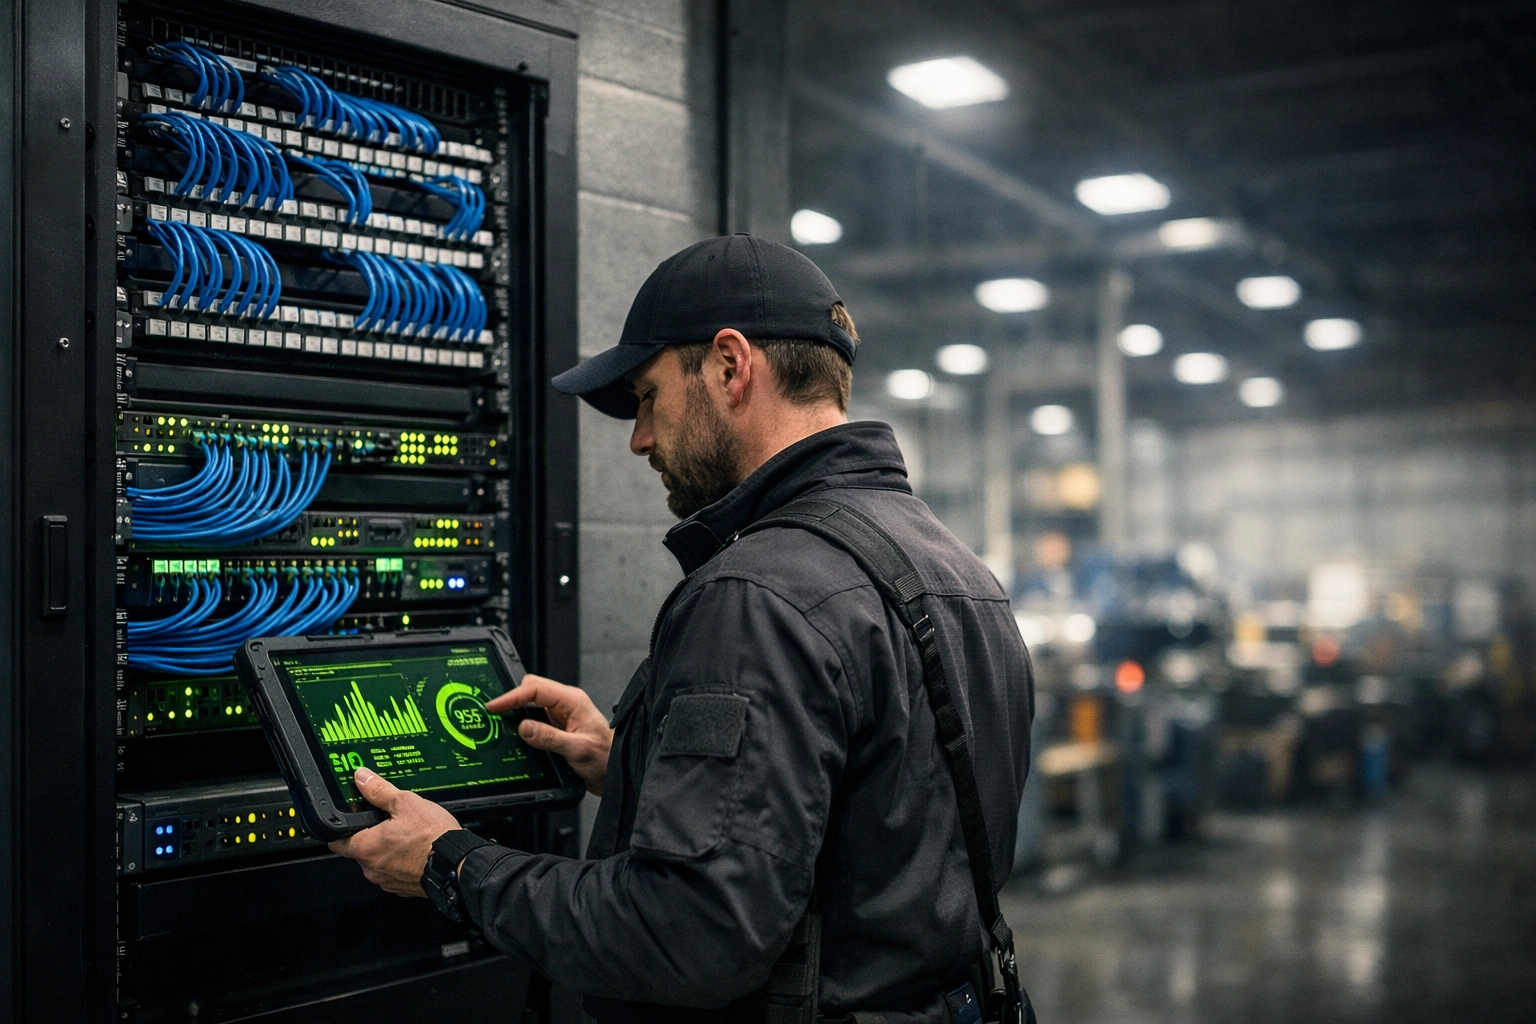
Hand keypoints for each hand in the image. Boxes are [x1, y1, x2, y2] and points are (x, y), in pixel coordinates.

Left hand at [328, 767, 460, 896]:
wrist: (458, 864)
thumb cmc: (433, 837)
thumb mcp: (406, 803)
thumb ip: (379, 791)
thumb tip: (362, 778)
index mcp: (366, 847)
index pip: (336, 842)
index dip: (341, 830)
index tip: (349, 822)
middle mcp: (372, 869)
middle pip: (360, 850)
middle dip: (371, 836)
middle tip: (388, 821)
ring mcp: (387, 881)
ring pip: (379, 862)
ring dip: (387, 850)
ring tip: (407, 835)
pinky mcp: (403, 888)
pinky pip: (395, 872)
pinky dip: (401, 862)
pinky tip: (416, 850)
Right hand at [486, 674, 611, 795]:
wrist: (616, 774)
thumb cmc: (607, 758)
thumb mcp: (577, 749)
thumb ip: (550, 738)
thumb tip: (524, 727)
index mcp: (573, 701)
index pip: (536, 689)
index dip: (512, 696)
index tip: (494, 706)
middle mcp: (566, 704)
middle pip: (531, 690)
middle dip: (512, 700)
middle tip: (493, 715)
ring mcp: (561, 716)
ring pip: (531, 704)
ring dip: (516, 713)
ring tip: (499, 723)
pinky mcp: (557, 728)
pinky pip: (535, 720)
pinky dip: (522, 725)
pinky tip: (515, 735)